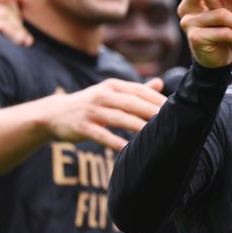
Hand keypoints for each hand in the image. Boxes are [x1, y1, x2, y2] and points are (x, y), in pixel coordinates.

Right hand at [44, 77, 165, 149]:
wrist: (53, 114)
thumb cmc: (90, 105)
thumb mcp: (110, 93)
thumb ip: (134, 90)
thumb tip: (160, 83)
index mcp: (113, 86)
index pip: (140, 91)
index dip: (158, 100)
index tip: (177, 109)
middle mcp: (103, 95)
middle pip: (132, 103)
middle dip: (152, 112)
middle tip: (172, 121)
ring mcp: (92, 111)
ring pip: (119, 118)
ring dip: (138, 126)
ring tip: (155, 135)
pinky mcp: (82, 126)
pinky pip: (101, 134)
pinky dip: (114, 141)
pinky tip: (127, 149)